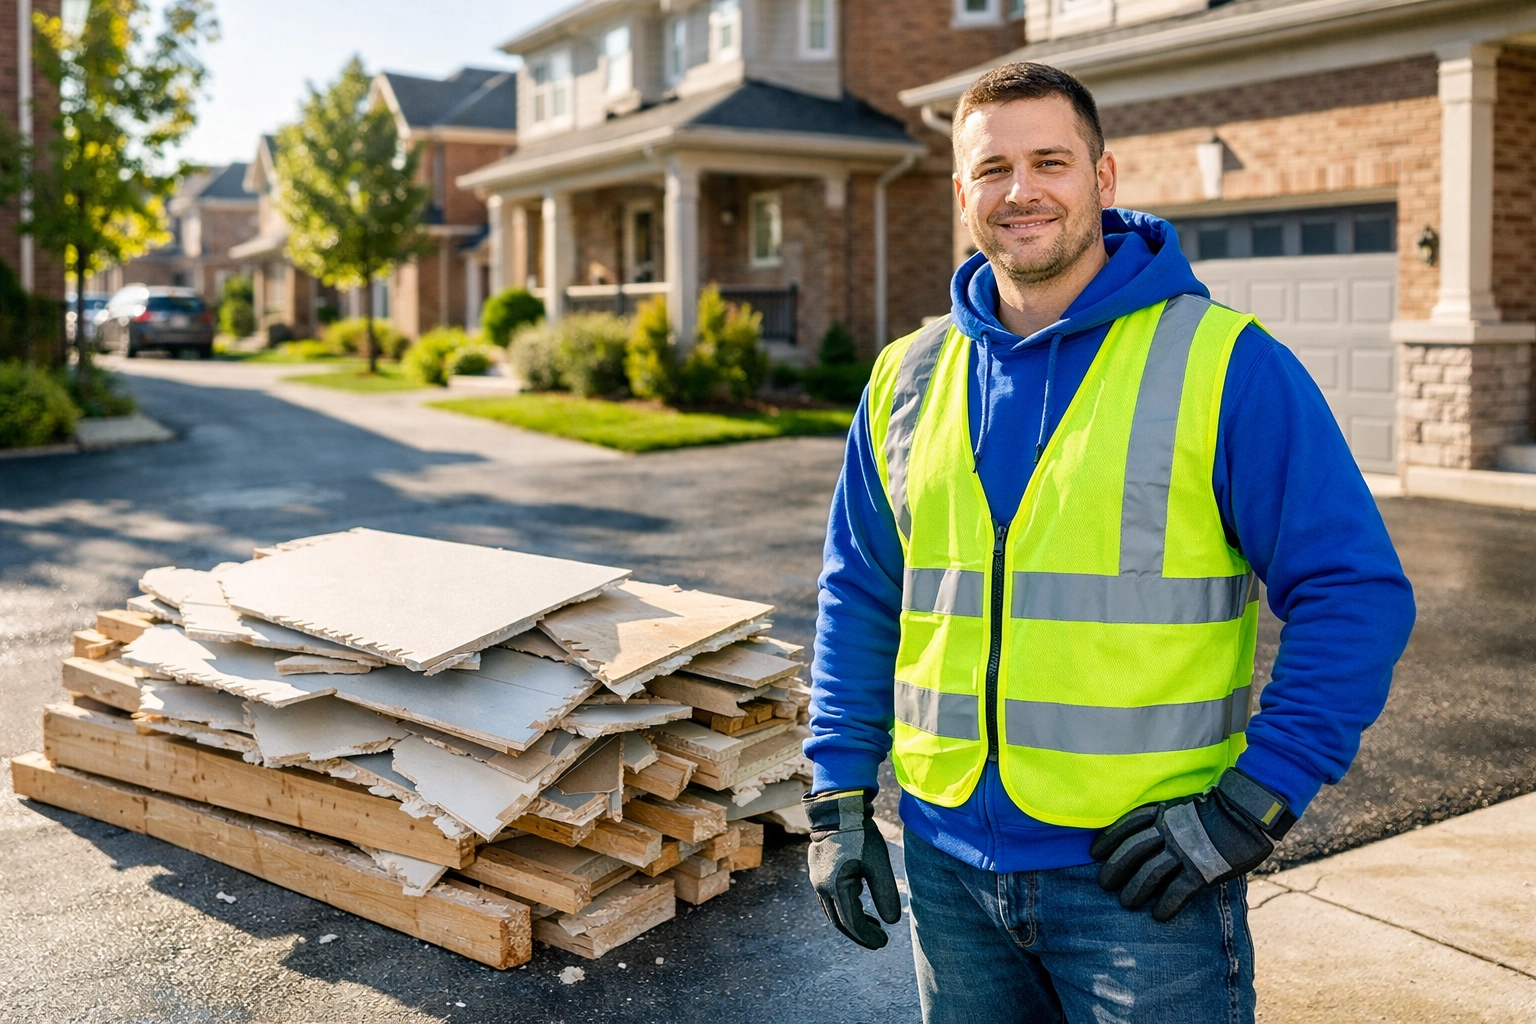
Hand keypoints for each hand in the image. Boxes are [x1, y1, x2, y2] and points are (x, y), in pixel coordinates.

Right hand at [804, 789, 901, 948]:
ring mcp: (816, 879)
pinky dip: (844, 905)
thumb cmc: (861, 835)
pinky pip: (829, 897)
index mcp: (836, 888)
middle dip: (859, 933)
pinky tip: (859, 902)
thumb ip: (885, 893)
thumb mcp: (878, 864)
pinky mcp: (817, 871)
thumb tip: (892, 922)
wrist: (838, 809)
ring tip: (873, 924)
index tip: (883, 942)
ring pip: (833, 910)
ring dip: (852, 920)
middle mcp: (821, 887)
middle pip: (840, 921)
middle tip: (879, 939)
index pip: (852, 923)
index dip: (868, 936)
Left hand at [1091, 768, 1295, 922]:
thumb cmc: (1218, 811)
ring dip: (1135, 890)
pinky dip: (1166, 904)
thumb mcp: (1184, 806)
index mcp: (1164, 812)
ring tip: (1126, 903)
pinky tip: (1159, 915)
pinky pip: (1178, 891)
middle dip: (1115, 868)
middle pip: (1132, 850)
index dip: (1109, 839)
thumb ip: (1166, 819)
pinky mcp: (1202, 871)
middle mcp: (1169, 830)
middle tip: (1104, 884)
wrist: (1250, 813)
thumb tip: (1149, 836)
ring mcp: (1185, 851)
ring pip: (1150, 873)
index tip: (1094, 852)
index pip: (1127, 825)